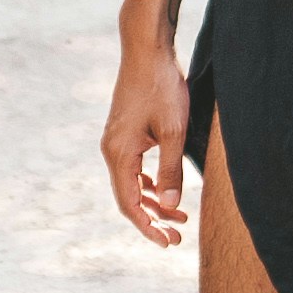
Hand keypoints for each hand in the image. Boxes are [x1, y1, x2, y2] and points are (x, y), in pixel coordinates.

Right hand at [102, 31, 193, 248]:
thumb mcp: (173, 131)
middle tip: (178, 236)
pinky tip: (167, 189)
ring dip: (154, 200)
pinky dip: (150, 182)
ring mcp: (116, 140)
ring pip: (132, 182)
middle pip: (129, 197)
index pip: (129, 204)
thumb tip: (170, 204)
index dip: (148, 227)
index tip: (168, 243)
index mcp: (119, 153)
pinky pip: (134, 167)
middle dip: (153, 219)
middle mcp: (112, 150)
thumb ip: (171, 171)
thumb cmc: (162, 86)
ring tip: (180, 215)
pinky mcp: (125, 131)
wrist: (147, 49)